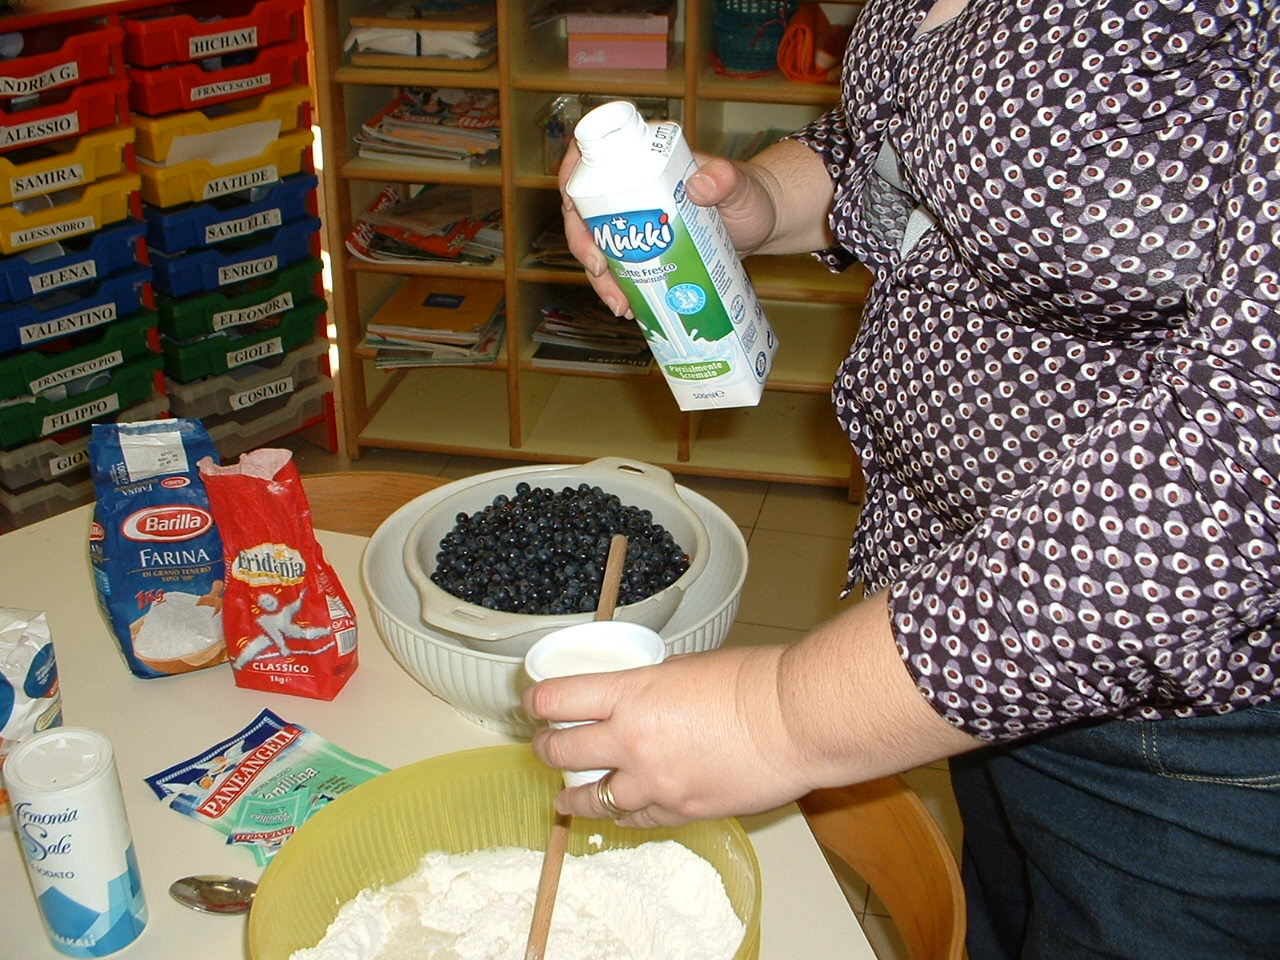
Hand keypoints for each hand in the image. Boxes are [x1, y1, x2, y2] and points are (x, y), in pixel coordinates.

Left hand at [523, 644, 811, 826]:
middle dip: (546, 749)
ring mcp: (653, 782)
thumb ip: (646, 685)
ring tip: (566, 795)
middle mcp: (632, 740)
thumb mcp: (683, 666)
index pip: (557, 700)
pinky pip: (634, 819)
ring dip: (573, 794)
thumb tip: (629, 694)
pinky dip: (622, 813)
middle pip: (561, 751)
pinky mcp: (679, 810)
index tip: (533, 705)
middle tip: (546, 747)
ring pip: (589, 798)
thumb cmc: (751, 682)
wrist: (794, 721)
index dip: (536, 703)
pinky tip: (618, 810)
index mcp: (631, 694)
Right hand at [558, 145, 782, 319]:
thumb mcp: (740, 187)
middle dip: (581, 242)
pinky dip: (617, 288)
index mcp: (645, 159)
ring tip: (619, 304)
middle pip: (584, 207)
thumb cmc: (751, 196)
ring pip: (596, 243)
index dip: (572, 173)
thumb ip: (726, 180)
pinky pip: (617, 266)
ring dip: (598, 276)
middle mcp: (632, 186)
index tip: (569, 202)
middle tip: (599, 269)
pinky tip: (628, 307)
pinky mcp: (643, 248)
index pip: (594, 154)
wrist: (760, 225)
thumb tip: (701, 184)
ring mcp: (634, 219)